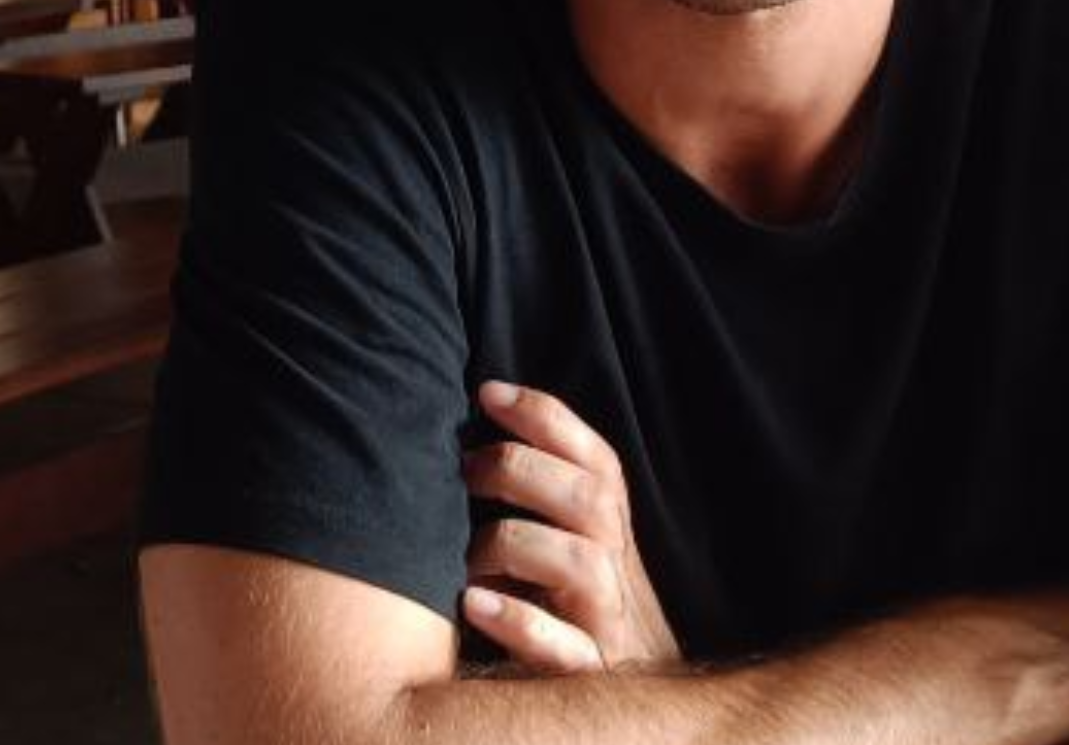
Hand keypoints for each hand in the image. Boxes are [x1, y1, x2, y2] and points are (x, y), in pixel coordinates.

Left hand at [462, 380, 679, 674]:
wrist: (640, 724)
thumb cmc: (578, 626)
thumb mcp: (574, 563)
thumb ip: (547, 510)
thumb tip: (470, 445)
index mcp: (614, 536)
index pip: (597, 460)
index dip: (546, 416)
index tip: (487, 392)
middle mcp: (620, 572)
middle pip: (589, 498)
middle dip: (521, 468)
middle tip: (462, 469)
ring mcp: (610, 627)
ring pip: (581, 563)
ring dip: (514, 542)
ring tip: (463, 552)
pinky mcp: (592, 682)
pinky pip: (565, 651)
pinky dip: (519, 621)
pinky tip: (473, 605)